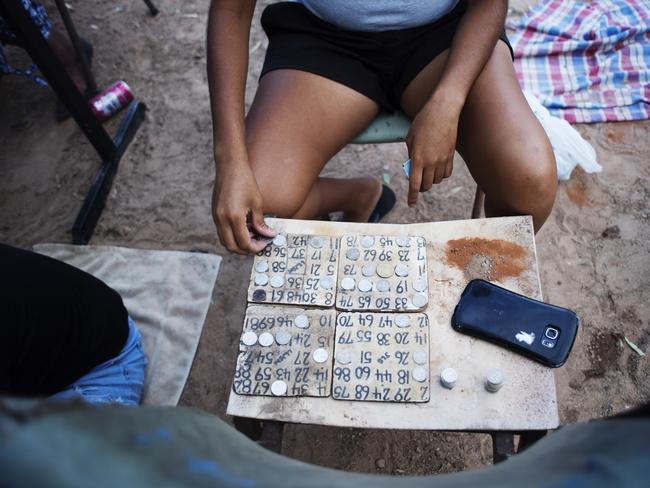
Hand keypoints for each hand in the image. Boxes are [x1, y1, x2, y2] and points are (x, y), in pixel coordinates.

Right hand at [212, 159, 275, 254]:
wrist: (229, 166)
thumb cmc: (245, 181)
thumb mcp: (257, 203)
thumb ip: (261, 222)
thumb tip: (268, 235)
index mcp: (234, 217)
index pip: (243, 243)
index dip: (255, 247)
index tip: (265, 244)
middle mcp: (222, 219)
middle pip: (231, 246)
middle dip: (245, 249)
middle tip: (258, 244)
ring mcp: (216, 217)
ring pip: (225, 240)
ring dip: (237, 243)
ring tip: (252, 236)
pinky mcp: (215, 213)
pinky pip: (222, 231)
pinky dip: (232, 234)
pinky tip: (244, 227)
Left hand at [405, 92, 461, 206]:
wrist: (444, 110)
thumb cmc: (423, 121)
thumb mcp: (410, 138)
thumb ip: (411, 155)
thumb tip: (413, 168)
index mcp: (418, 158)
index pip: (415, 184)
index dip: (412, 196)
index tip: (411, 204)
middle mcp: (431, 162)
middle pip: (426, 185)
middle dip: (421, 187)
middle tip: (418, 182)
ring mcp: (443, 160)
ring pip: (437, 180)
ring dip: (431, 180)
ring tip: (427, 172)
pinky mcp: (451, 156)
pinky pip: (446, 173)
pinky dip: (441, 175)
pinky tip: (437, 169)